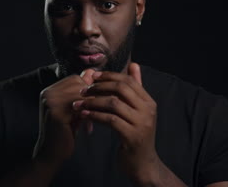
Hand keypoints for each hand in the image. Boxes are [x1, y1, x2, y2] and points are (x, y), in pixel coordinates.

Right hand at [33, 69, 94, 164]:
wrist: (51, 154)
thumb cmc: (65, 131)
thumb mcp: (74, 109)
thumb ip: (81, 92)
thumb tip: (93, 71)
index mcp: (50, 90)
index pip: (76, 78)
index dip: (90, 89)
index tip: (99, 101)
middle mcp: (47, 93)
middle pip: (79, 84)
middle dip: (92, 96)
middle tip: (101, 110)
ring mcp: (50, 102)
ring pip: (80, 95)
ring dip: (91, 106)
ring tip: (97, 118)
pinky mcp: (56, 114)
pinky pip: (79, 108)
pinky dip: (87, 116)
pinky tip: (88, 129)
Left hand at [78, 63, 160, 182]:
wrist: (142, 163)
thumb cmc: (135, 135)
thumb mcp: (137, 110)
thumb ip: (136, 89)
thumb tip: (133, 64)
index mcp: (149, 101)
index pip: (128, 80)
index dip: (108, 76)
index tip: (92, 77)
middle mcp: (148, 110)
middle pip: (121, 88)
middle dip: (99, 87)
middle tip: (83, 89)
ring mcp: (141, 123)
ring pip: (113, 103)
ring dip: (92, 102)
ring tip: (78, 104)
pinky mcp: (132, 136)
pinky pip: (110, 120)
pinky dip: (95, 116)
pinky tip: (84, 115)